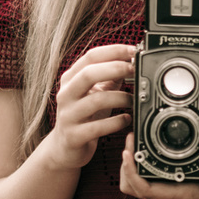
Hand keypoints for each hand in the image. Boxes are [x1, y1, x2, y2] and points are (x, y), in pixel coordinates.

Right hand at [43, 44, 135, 170]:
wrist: (64, 147)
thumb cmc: (83, 116)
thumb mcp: (95, 92)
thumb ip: (110, 77)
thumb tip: (131, 60)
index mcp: (70, 79)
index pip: (90, 56)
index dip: (114, 51)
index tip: (133, 51)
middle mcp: (66, 94)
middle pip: (88, 74)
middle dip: (115, 69)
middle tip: (134, 70)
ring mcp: (68, 115)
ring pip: (96, 100)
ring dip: (121, 98)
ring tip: (132, 100)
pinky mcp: (74, 136)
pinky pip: (98, 127)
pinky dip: (117, 122)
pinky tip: (126, 119)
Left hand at [119, 132, 198, 198]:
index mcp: (182, 193)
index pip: (146, 188)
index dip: (132, 171)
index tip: (129, 151)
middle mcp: (171, 191)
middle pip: (133, 187)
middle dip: (126, 165)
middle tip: (131, 139)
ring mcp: (169, 186)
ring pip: (136, 182)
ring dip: (129, 163)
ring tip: (134, 140)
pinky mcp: (171, 178)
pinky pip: (146, 174)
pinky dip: (140, 161)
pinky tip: (145, 145)